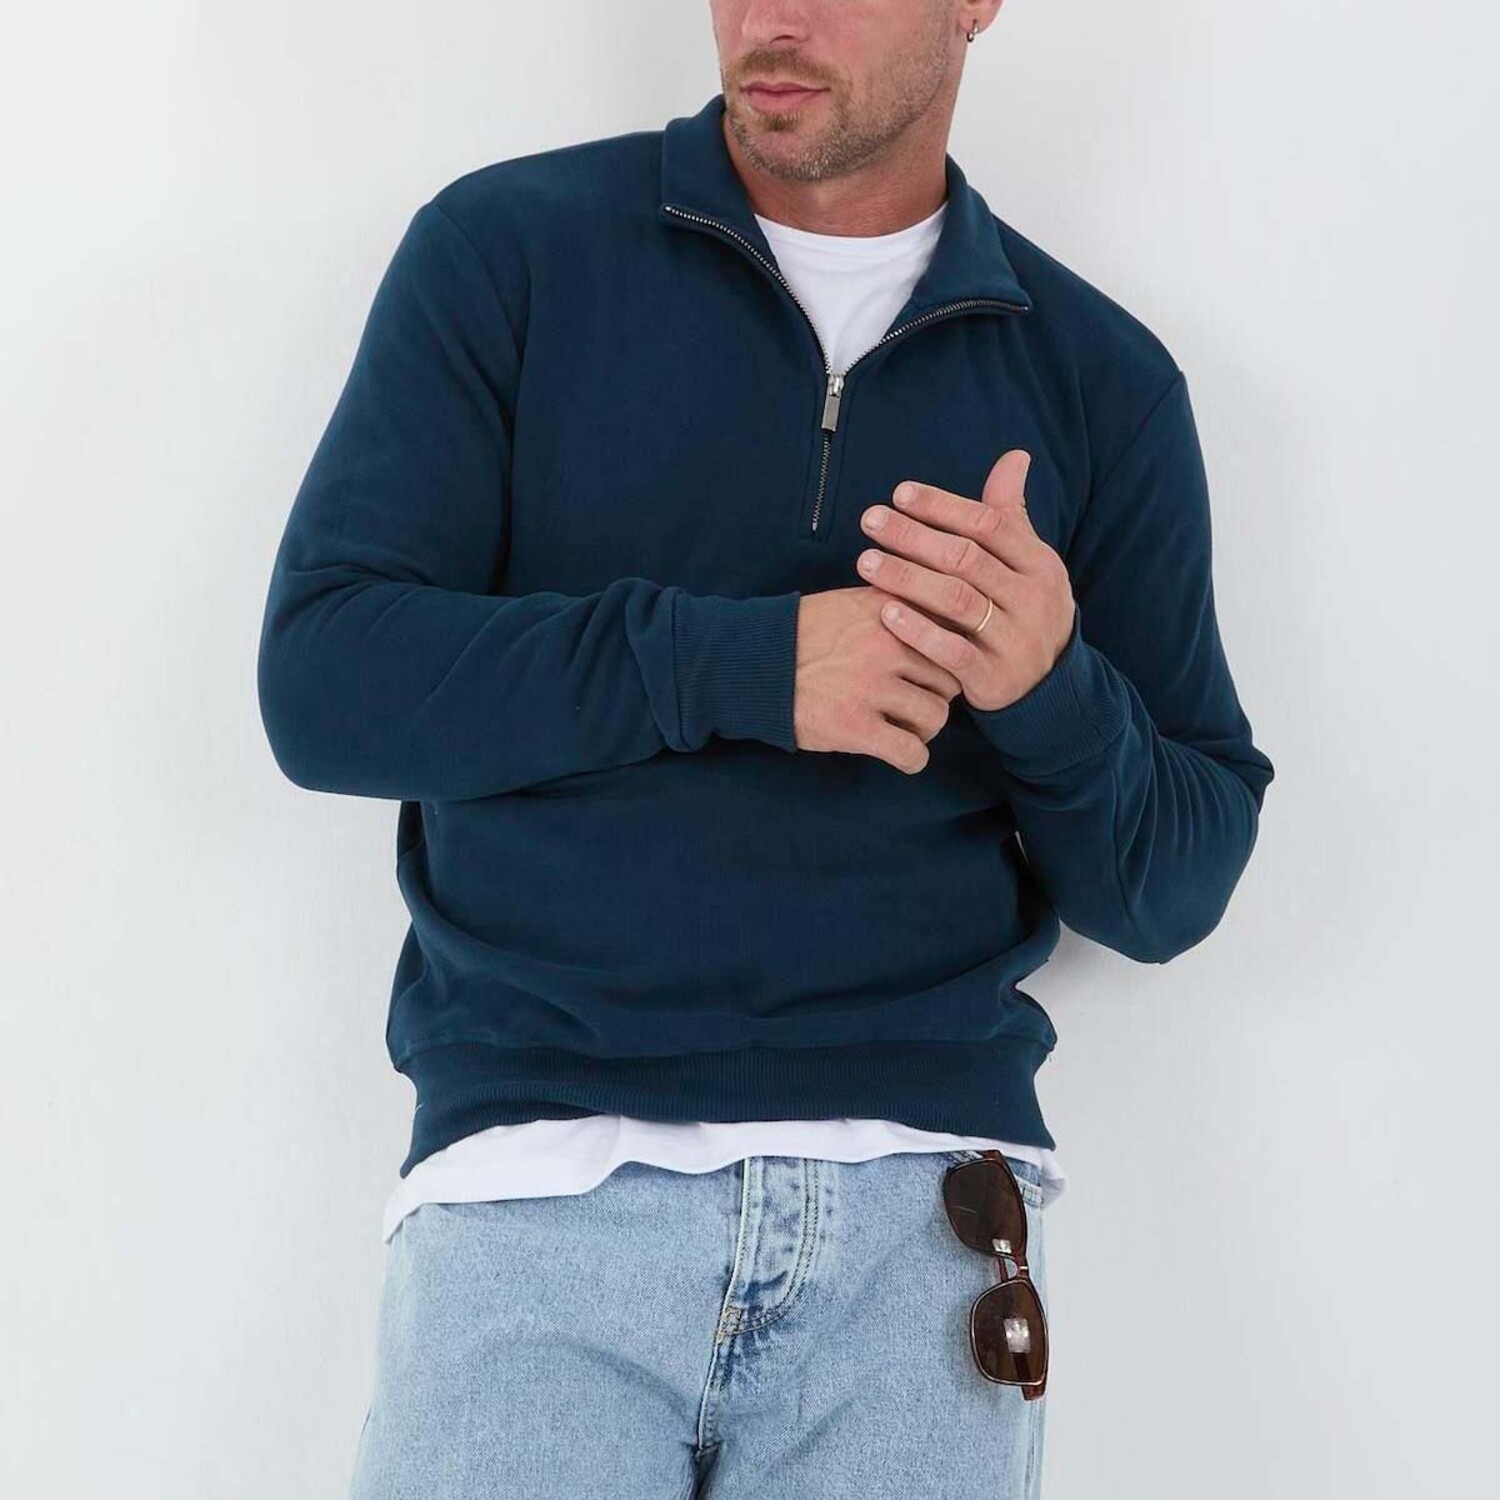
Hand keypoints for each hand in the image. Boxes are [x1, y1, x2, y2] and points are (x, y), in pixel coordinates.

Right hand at [793, 586, 964, 773]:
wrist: (752, 664)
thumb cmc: (800, 633)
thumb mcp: (852, 601)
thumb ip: (896, 605)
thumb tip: (938, 617)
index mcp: (892, 610)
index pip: (950, 635)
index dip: (948, 656)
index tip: (934, 668)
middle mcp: (889, 646)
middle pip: (949, 679)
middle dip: (936, 694)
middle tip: (914, 701)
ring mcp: (873, 687)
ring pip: (935, 716)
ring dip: (924, 727)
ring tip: (904, 727)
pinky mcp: (857, 727)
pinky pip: (911, 752)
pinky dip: (911, 758)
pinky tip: (899, 753)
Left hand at [853, 451, 1075, 713]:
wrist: (1047, 685)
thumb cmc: (1023, 610)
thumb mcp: (1027, 563)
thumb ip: (1010, 514)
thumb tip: (1015, 457)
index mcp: (1039, 563)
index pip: (988, 524)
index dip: (942, 506)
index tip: (899, 493)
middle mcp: (1031, 598)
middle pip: (966, 558)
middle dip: (914, 536)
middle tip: (870, 520)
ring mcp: (1014, 639)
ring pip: (957, 601)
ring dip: (907, 578)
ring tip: (866, 562)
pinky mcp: (993, 676)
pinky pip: (952, 651)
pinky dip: (918, 631)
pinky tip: (885, 612)